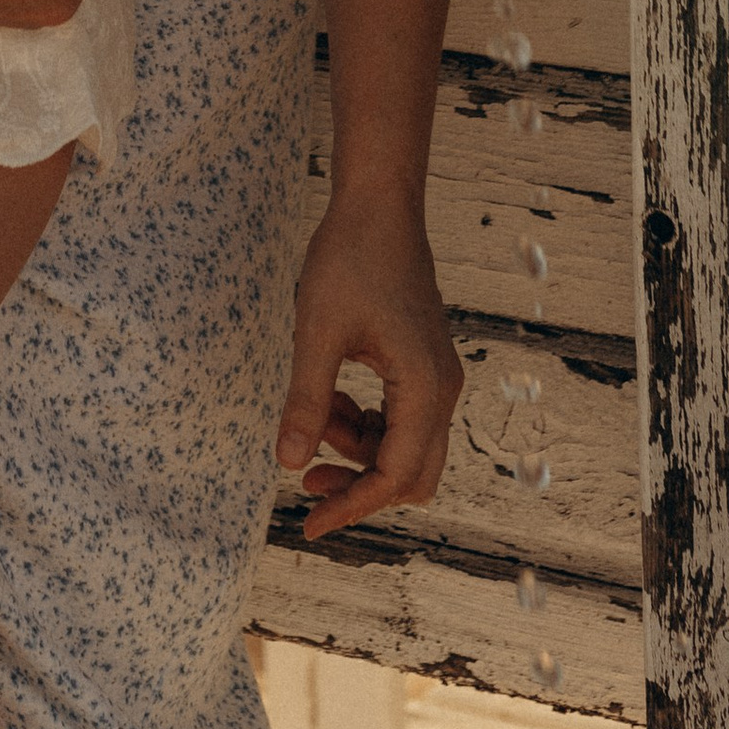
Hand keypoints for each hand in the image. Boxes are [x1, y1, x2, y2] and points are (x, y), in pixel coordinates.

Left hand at [276, 183, 461, 538]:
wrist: (378, 205)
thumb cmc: (349, 258)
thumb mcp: (316, 331)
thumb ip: (305, 400)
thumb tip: (286, 465)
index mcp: (425, 387)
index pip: (396, 475)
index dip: (352, 506)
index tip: (308, 523)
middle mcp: (442, 388)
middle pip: (411, 473)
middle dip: (358, 485)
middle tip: (306, 482)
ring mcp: (436, 376)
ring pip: (403, 447)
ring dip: (356, 449)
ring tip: (312, 417)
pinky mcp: (422, 364)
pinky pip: (399, 418)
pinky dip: (364, 423)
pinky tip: (329, 400)